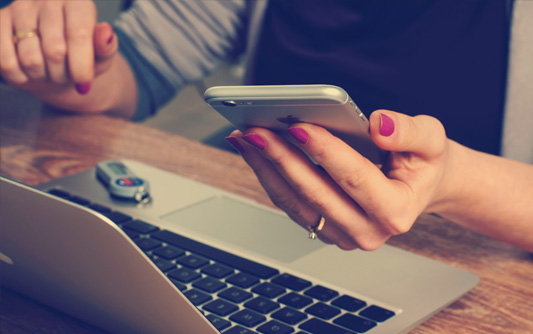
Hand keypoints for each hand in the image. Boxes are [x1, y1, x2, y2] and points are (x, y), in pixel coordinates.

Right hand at [0, 0, 117, 95]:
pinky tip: (29, 72)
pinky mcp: (0, 21)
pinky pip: (6, 62)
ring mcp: (20, 8)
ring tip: (49, 71)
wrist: (54, 61)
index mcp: (78, 2)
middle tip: (66, 75)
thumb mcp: (101, 56)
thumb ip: (106, 47)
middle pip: (55, 50)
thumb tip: (106, 32)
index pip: (78, 35)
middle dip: (63, 74)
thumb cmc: (82, 57)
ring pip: (30, 59)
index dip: (81, 65)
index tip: (84, 82)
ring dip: (43, 76)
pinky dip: (21, 76)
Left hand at [226, 110, 449, 250]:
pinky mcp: (325, 229)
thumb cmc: (423, 163)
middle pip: (315, 193)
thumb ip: (410, 132)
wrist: (419, 187)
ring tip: (247, 138)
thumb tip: (378, 125)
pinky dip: (270, 176)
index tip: (298, 126)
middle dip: (282, 159)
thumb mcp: (432, 140)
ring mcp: (343, 235)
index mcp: (397, 211)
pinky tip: (255, 152)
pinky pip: (290, 204)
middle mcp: (367, 231)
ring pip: (295, 202)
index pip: (354, 178)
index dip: (324, 151)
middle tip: (256, 131)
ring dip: (267, 168)